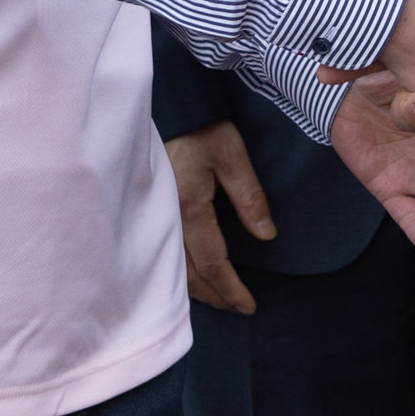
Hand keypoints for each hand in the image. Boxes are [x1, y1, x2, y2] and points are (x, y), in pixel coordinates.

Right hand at [164, 120, 275, 312]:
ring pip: (172, 270)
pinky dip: (179, 274)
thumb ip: (249, 196)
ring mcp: (153, 219)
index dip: (230, 289)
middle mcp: (166, 220)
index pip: (212, 263)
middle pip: (189, 275)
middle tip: (238, 308)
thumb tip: (266, 235)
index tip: (249, 306)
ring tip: (219, 298)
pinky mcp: (148, 214)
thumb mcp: (231, 155)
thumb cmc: (201, 127)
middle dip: (215, 296)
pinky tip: (191, 277)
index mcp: (189, 207)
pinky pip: (162, 256)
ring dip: (196, 290)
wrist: (165, 107)